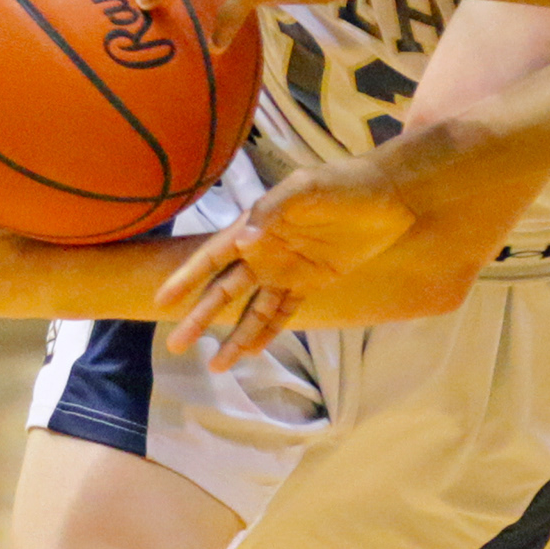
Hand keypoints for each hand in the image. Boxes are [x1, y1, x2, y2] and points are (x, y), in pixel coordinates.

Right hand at [156, 156, 415, 367]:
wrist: (387, 195)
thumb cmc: (343, 183)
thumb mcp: (305, 188)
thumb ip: (272, 211)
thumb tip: (241, 243)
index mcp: (255, 227)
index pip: (211, 257)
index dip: (185, 279)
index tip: (161, 302)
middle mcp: (264, 252)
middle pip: (223, 291)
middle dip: (200, 317)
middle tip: (175, 345)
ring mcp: (287, 270)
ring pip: (252, 310)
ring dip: (234, 336)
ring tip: (215, 365)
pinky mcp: (312, 282)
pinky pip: (284, 313)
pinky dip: (267, 332)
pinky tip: (252, 352)